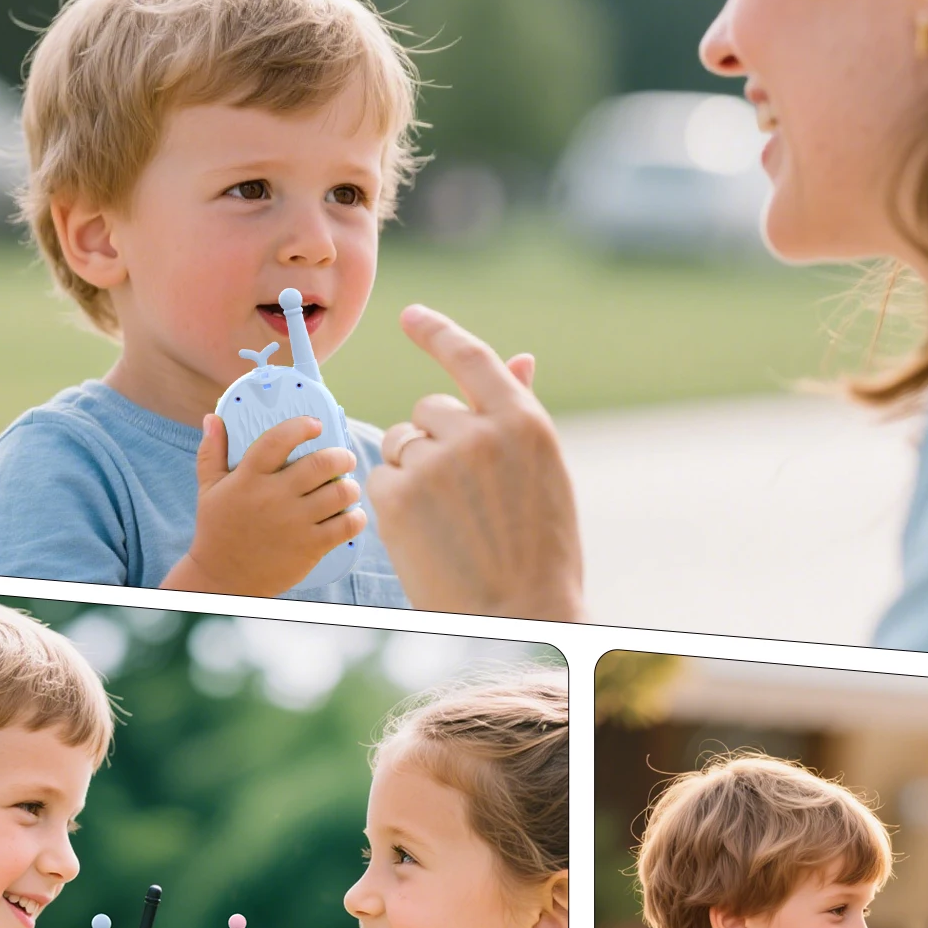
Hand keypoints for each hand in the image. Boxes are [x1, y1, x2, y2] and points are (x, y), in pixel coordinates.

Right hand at [169, 414, 364, 595]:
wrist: (224, 578)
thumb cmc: (217, 530)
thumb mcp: (208, 489)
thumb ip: (212, 451)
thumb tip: (212, 418)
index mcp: (249, 477)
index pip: (279, 440)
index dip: (302, 427)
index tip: (315, 425)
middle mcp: (274, 496)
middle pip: (321, 464)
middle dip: (341, 456)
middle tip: (344, 458)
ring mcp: (294, 522)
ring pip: (340, 492)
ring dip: (350, 486)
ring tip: (347, 488)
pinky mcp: (310, 546)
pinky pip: (346, 525)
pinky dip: (356, 517)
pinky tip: (351, 515)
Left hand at [366, 306, 584, 618]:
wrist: (520, 612)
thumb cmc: (540, 550)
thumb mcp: (544, 473)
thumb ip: (519, 414)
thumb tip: (521, 356)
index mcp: (524, 422)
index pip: (471, 357)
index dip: (437, 332)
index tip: (411, 316)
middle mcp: (479, 432)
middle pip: (430, 409)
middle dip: (435, 439)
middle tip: (463, 496)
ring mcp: (436, 463)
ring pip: (401, 442)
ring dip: (413, 469)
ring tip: (448, 519)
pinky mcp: (398, 496)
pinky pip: (382, 477)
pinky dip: (395, 500)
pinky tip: (425, 533)